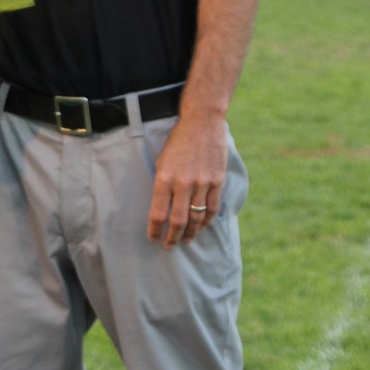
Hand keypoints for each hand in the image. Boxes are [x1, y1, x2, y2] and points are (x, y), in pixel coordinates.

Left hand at [147, 115, 226, 247]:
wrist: (202, 123)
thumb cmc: (178, 142)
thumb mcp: (162, 161)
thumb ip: (162, 184)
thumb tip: (160, 208)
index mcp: (164, 178)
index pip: (157, 213)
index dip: (154, 230)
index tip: (153, 239)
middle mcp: (182, 183)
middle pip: (177, 221)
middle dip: (172, 238)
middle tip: (169, 246)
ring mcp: (202, 183)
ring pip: (196, 218)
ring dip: (190, 233)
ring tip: (185, 240)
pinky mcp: (217, 181)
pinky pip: (212, 208)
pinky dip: (206, 221)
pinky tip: (200, 227)